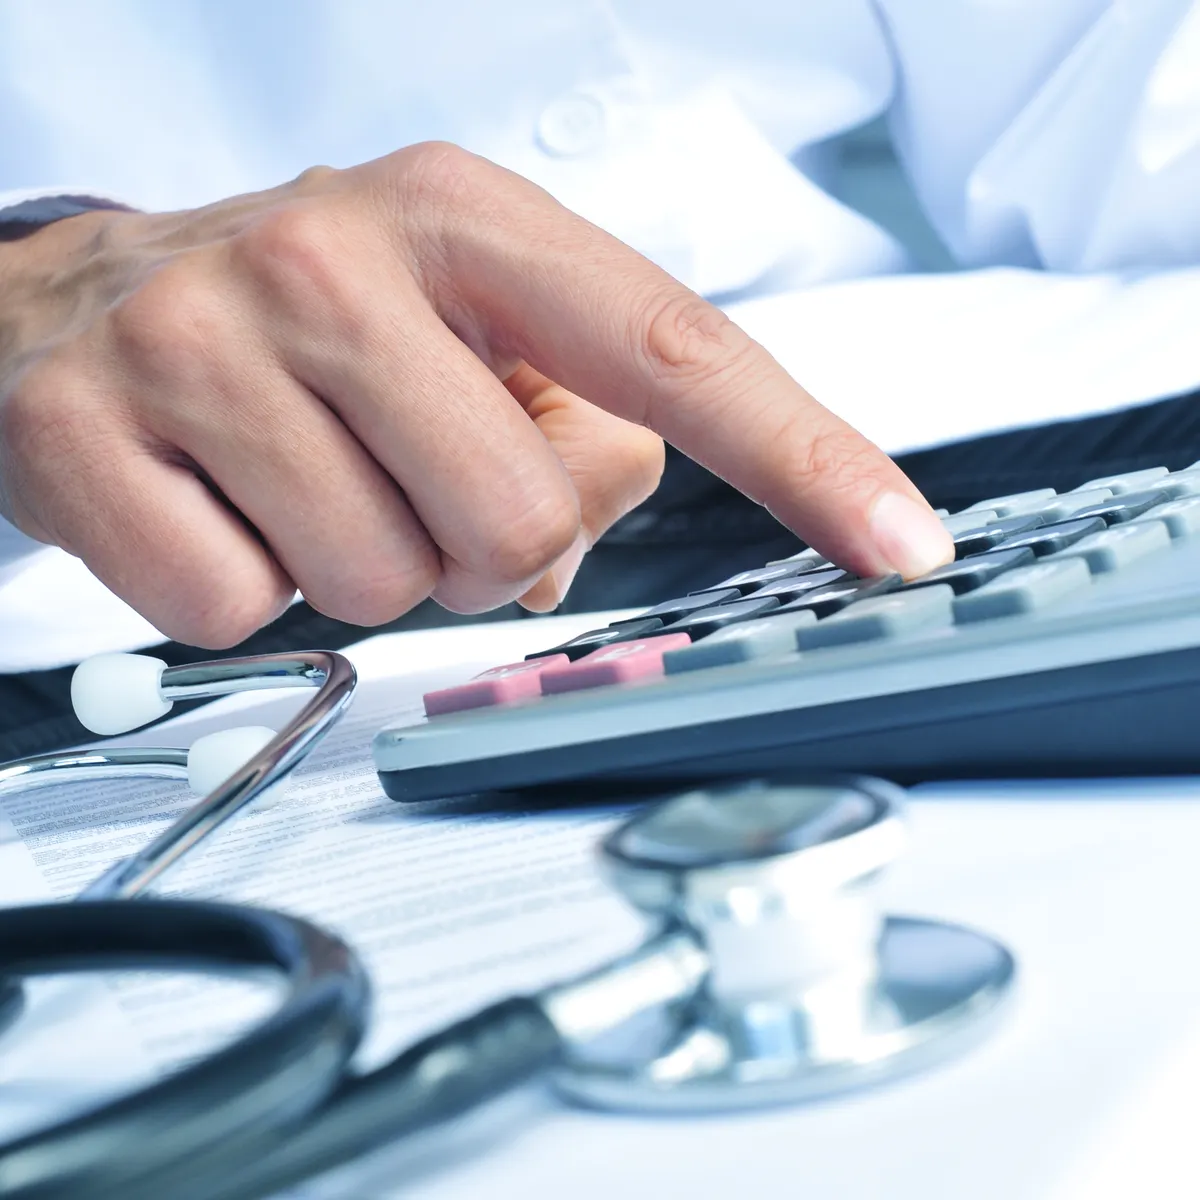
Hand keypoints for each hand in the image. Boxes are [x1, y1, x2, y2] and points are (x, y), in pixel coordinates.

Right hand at [0, 144, 951, 647]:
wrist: (75, 305)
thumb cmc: (307, 326)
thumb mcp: (459, 326)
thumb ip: (572, 419)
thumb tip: (594, 506)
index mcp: (463, 222)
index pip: (670, 350)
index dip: (803, 456)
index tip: (897, 544)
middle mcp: (335, 261)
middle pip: (520, 522)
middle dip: (483, 548)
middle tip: (408, 482)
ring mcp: (200, 344)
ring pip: (384, 584)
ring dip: (369, 568)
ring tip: (308, 483)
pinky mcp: (92, 441)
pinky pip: (247, 613)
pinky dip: (251, 594)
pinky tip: (218, 509)